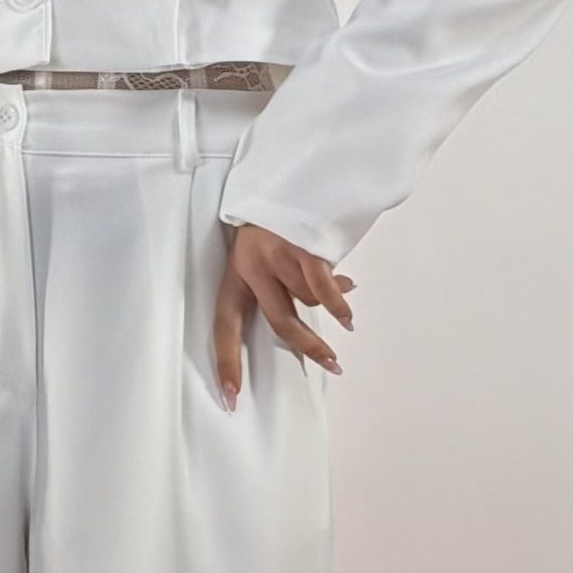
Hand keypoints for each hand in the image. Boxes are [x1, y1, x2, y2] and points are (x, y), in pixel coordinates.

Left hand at [213, 224, 352, 406]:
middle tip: (331, 365)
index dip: (227, 362)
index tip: (231, 397)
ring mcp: (276, 258)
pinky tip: (348, 314)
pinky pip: (323, 290)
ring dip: (329, 299)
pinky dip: (338, 302)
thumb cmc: (281, 219)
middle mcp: (251, 268)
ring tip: (341, 290)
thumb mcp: (271, 254)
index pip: (225, 327)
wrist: (291, 175)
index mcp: (235, 274)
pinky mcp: (300, 249)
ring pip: (309, 300)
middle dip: (307, 347)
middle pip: (280, 322)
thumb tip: (331, 301)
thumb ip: (290, 283)